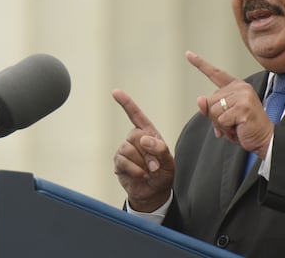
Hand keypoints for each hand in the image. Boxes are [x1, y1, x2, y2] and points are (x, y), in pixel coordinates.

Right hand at [112, 89, 174, 212]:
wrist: (153, 192)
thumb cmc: (163, 174)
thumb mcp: (169, 162)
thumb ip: (160, 149)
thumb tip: (144, 139)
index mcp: (148, 133)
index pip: (136, 115)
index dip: (126, 103)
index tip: (116, 92)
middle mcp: (135, 139)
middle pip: (135, 136)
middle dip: (147, 153)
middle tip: (155, 166)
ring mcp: (125, 150)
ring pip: (128, 149)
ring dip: (142, 163)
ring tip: (148, 171)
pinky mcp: (118, 162)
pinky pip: (123, 162)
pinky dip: (135, 170)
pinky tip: (141, 175)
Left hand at [186, 51, 274, 157]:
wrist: (264, 139)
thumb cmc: (245, 128)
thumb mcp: (224, 117)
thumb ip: (210, 108)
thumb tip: (200, 99)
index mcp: (236, 87)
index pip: (215, 73)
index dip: (200, 64)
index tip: (188, 54)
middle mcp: (240, 88)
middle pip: (209, 101)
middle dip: (215, 117)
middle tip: (231, 122)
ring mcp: (242, 96)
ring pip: (213, 111)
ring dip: (221, 124)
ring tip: (235, 125)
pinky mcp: (243, 107)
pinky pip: (221, 120)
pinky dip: (226, 129)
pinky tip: (238, 128)